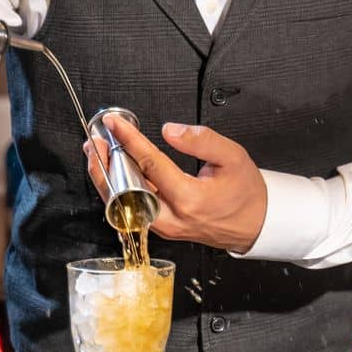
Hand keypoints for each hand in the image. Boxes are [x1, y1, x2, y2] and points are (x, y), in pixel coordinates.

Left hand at [84, 116, 268, 254]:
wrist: (256, 223)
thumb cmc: (246, 191)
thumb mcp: (233, 156)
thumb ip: (201, 140)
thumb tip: (170, 130)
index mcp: (190, 198)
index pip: (150, 165)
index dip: (130, 141)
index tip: (115, 124)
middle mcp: (172, 217)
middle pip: (127, 191)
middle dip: (106, 165)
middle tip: (95, 139)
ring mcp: (165, 226)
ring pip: (125, 203)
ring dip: (108, 177)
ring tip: (97, 152)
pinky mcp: (163, 227)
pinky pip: (133, 207)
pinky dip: (119, 188)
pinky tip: (114, 170)